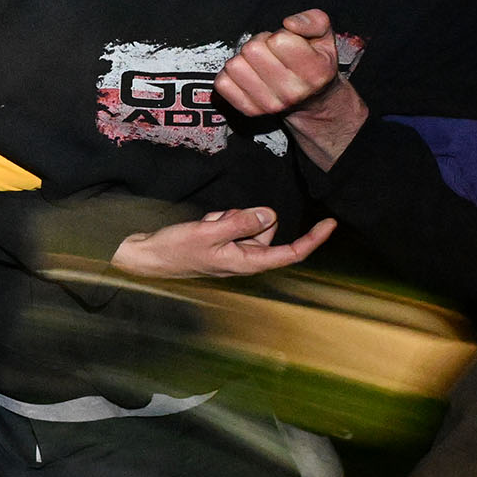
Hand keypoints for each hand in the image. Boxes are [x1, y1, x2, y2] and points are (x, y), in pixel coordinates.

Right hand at [112, 207, 336, 278]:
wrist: (146, 258)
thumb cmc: (175, 249)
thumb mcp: (209, 231)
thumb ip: (241, 222)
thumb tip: (270, 214)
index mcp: (246, 262)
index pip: (289, 253)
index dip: (312, 240)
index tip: (330, 223)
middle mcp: (244, 260)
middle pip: (268, 231)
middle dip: (248, 218)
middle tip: (220, 221)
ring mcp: (232, 254)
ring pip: (248, 225)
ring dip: (231, 218)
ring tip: (208, 225)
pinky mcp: (221, 246)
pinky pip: (231, 225)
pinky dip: (219, 221)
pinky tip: (202, 227)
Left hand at [215, 10, 339, 118]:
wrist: (312, 100)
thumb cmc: (315, 63)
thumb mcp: (325, 37)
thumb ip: (313, 21)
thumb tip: (289, 23)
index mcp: (315, 72)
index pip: (278, 41)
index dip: (279, 35)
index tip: (287, 42)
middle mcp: (292, 92)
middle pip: (252, 50)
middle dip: (259, 43)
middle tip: (271, 51)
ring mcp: (270, 104)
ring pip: (234, 65)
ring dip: (244, 59)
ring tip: (260, 62)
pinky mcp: (250, 110)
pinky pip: (222, 83)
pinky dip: (231, 75)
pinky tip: (249, 74)